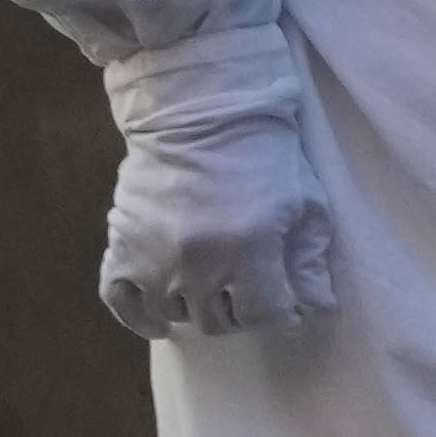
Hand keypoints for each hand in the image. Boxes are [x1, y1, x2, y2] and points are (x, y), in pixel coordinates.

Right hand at [96, 83, 339, 343]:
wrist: (201, 114)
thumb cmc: (265, 157)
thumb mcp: (305, 203)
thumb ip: (309, 260)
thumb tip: (315, 309)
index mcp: (250, 247)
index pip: (266, 316)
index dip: (281, 316)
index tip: (285, 306)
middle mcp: (199, 259)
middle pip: (221, 320)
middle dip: (242, 311)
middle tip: (249, 290)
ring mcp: (155, 256)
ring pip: (177, 312)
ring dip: (199, 306)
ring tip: (213, 287)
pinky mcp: (123, 245)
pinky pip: (120, 300)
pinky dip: (138, 318)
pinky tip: (159, 323)